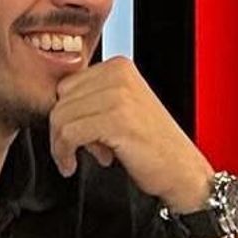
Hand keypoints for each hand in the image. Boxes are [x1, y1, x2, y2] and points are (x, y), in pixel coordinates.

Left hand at [50, 57, 213, 210]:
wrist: (182, 171)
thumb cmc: (152, 145)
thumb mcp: (121, 108)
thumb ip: (93, 98)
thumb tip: (55, 106)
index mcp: (120, 66)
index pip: (66, 84)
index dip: (67, 114)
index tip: (80, 135)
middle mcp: (119, 75)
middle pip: (59, 99)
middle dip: (63, 129)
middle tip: (83, 148)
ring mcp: (118, 96)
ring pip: (60, 117)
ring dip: (62, 145)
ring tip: (80, 157)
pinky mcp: (115, 120)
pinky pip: (68, 134)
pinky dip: (64, 154)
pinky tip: (72, 165)